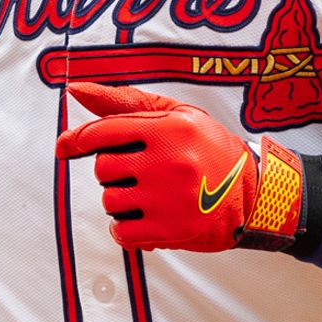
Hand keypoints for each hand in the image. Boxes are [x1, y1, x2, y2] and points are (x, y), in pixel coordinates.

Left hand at [56, 80, 314, 254]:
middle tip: (143, 174)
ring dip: (122, 202)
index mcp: (169, 128)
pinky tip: (148, 220)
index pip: (104, 132)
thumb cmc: (211, 150)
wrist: (257, 196)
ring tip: (152, 197)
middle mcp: (169, 161)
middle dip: (115, 172)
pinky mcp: (170, 230)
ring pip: (110, 201)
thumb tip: (75, 89)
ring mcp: (169, 198)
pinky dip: (127, 230)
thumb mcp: (177, 115)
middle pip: (104, 169)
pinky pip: (121, 232)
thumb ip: (126, 102)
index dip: (77, 140)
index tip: (65, 147)